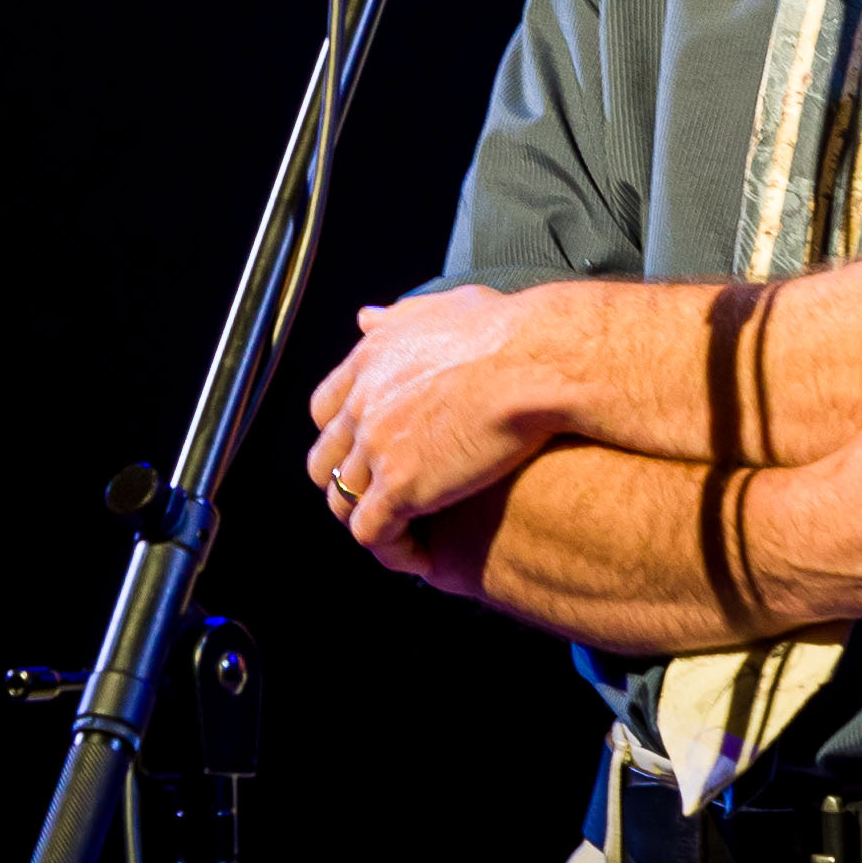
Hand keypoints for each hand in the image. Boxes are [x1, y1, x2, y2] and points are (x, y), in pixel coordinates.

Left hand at [305, 284, 561, 540]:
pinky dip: (393, 550)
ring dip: (371, 520)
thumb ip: (401, 316)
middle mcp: (363, 404)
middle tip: (386, 498)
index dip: (345, 436)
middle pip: (325, 460)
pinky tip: (423, 556)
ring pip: (343, 502)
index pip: (325, 411)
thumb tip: (368, 317)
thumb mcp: (445, 306)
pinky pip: (373, 534)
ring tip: (405, 534)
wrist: (536, 360)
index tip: (370, 451)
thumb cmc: (509, 332)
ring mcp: (377, 446)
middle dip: (349, 483)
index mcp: (370, 362)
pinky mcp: (401, 486)